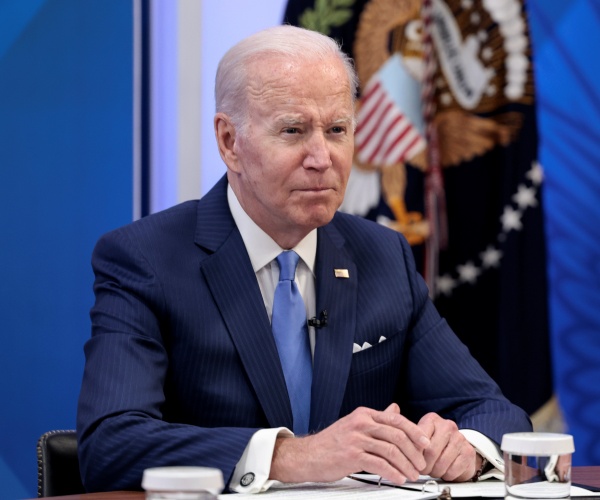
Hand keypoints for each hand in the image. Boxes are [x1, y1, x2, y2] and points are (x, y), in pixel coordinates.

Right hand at [270, 404, 430, 484]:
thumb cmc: (331, 443)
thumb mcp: (355, 424)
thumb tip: (395, 409)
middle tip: (421, 463)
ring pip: (391, 450)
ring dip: (406, 465)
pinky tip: (399, 478)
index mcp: (364, 414)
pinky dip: (393, 472)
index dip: (415, 432)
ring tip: (412, 474)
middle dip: (414, 451)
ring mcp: (356, 438)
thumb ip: (377, 418)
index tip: (425, 444)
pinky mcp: (352, 455)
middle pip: (397, 434)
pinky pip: (379, 464)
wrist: (308, 455)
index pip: (396, 420)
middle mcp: (361, 423)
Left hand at [417, 412, 477, 481]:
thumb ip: (410, 440)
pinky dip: (446, 475)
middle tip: (422, 469)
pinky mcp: (468, 452)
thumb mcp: (420, 438)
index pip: (419, 437)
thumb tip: (400, 448)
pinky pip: (453, 470)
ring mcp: (460, 438)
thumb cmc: (435, 444)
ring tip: (433, 470)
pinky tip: (445, 471)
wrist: (459, 450)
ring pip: (442, 463)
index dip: (414, 452)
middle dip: (424, 465)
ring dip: (435, 472)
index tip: (412, 459)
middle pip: (431, 452)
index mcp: (432, 420)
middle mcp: (447, 426)